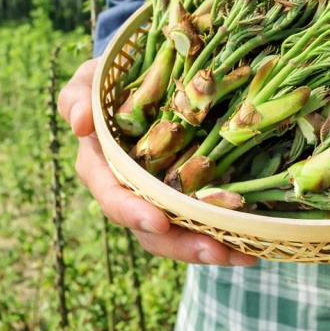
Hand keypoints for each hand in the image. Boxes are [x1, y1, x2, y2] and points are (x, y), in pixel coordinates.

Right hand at [57, 58, 256, 266]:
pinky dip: (226, 232)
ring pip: (181, 231)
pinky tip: (252, 243)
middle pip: (151, 229)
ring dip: (210, 247)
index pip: (113, 196)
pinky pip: (202, 217)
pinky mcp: (188, 189)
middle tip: (216, 251)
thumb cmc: (112, 81)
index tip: (158, 222)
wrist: (144, 77)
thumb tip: (78, 122)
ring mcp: (162, 192)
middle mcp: (132, 188)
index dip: (133, 211)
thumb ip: (78, 96)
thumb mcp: (91, 80)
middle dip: (182, 244)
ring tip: (244, 254)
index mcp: (103, 167)